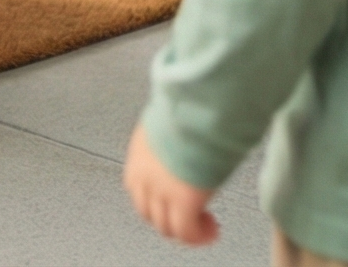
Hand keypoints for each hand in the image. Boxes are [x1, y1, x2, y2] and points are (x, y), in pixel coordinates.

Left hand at [124, 121, 218, 244]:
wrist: (194, 113)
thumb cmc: (186, 111)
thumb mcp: (168, 123)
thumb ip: (169, 139)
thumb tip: (181, 140)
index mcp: (138, 154)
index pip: (135, 188)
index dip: (154, 199)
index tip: (170, 201)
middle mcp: (144, 175)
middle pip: (147, 212)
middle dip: (167, 218)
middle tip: (188, 218)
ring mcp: (161, 191)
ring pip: (165, 226)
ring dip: (185, 230)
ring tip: (203, 226)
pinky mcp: (183, 202)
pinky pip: (187, 232)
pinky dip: (199, 236)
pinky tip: (212, 230)